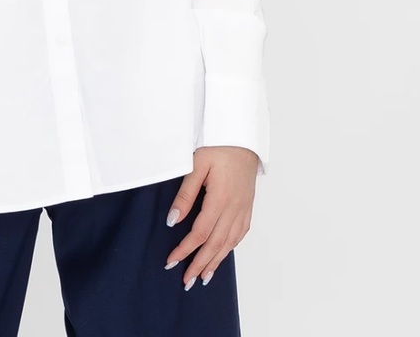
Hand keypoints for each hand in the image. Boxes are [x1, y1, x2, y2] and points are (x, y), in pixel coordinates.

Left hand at [164, 146, 257, 289]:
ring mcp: (243, 209)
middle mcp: (234, 208)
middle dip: (199, 265)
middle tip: (186, 281)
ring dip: (215, 262)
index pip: (200, 233)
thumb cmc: (219, 146)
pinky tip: (222, 255)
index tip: (171, 261)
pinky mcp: (248, 207)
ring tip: (203, 277)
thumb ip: (184, 194)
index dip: (185, 250)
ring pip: (229, 243)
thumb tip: (172, 221)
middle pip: (215, 244)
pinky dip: (229, 248)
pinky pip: (239, 234)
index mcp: (220, 199)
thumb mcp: (196, 165)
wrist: (243, 137)